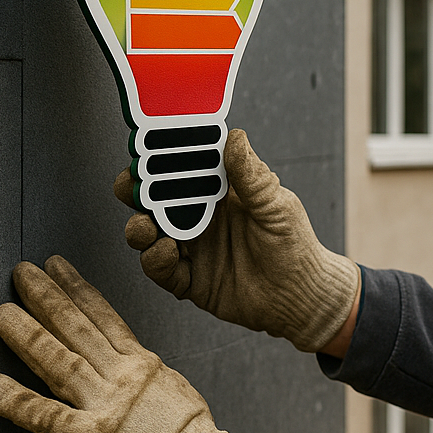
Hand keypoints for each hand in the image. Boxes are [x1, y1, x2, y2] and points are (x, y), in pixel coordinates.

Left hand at [0, 257, 287, 432]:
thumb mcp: (175, 391)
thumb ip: (146, 375)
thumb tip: (131, 363)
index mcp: (144, 364)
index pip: (105, 317)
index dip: (78, 289)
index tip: (58, 266)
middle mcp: (123, 377)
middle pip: (78, 328)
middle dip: (47, 297)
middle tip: (22, 272)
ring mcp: (105, 406)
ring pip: (59, 360)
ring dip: (27, 333)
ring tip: (2, 312)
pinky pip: (44, 415)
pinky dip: (15, 399)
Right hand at [117, 129, 359, 352]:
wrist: (300, 296)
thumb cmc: (295, 245)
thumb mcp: (276, 205)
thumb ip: (251, 175)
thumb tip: (234, 136)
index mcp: (219, 194)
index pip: (182, 168)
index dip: (162, 158)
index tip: (146, 147)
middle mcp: (199, 218)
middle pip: (154, 200)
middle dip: (135, 190)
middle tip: (132, 186)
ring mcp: (192, 249)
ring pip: (149, 233)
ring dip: (139, 227)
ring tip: (145, 226)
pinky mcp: (190, 280)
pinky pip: (162, 269)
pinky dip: (156, 260)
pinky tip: (166, 252)